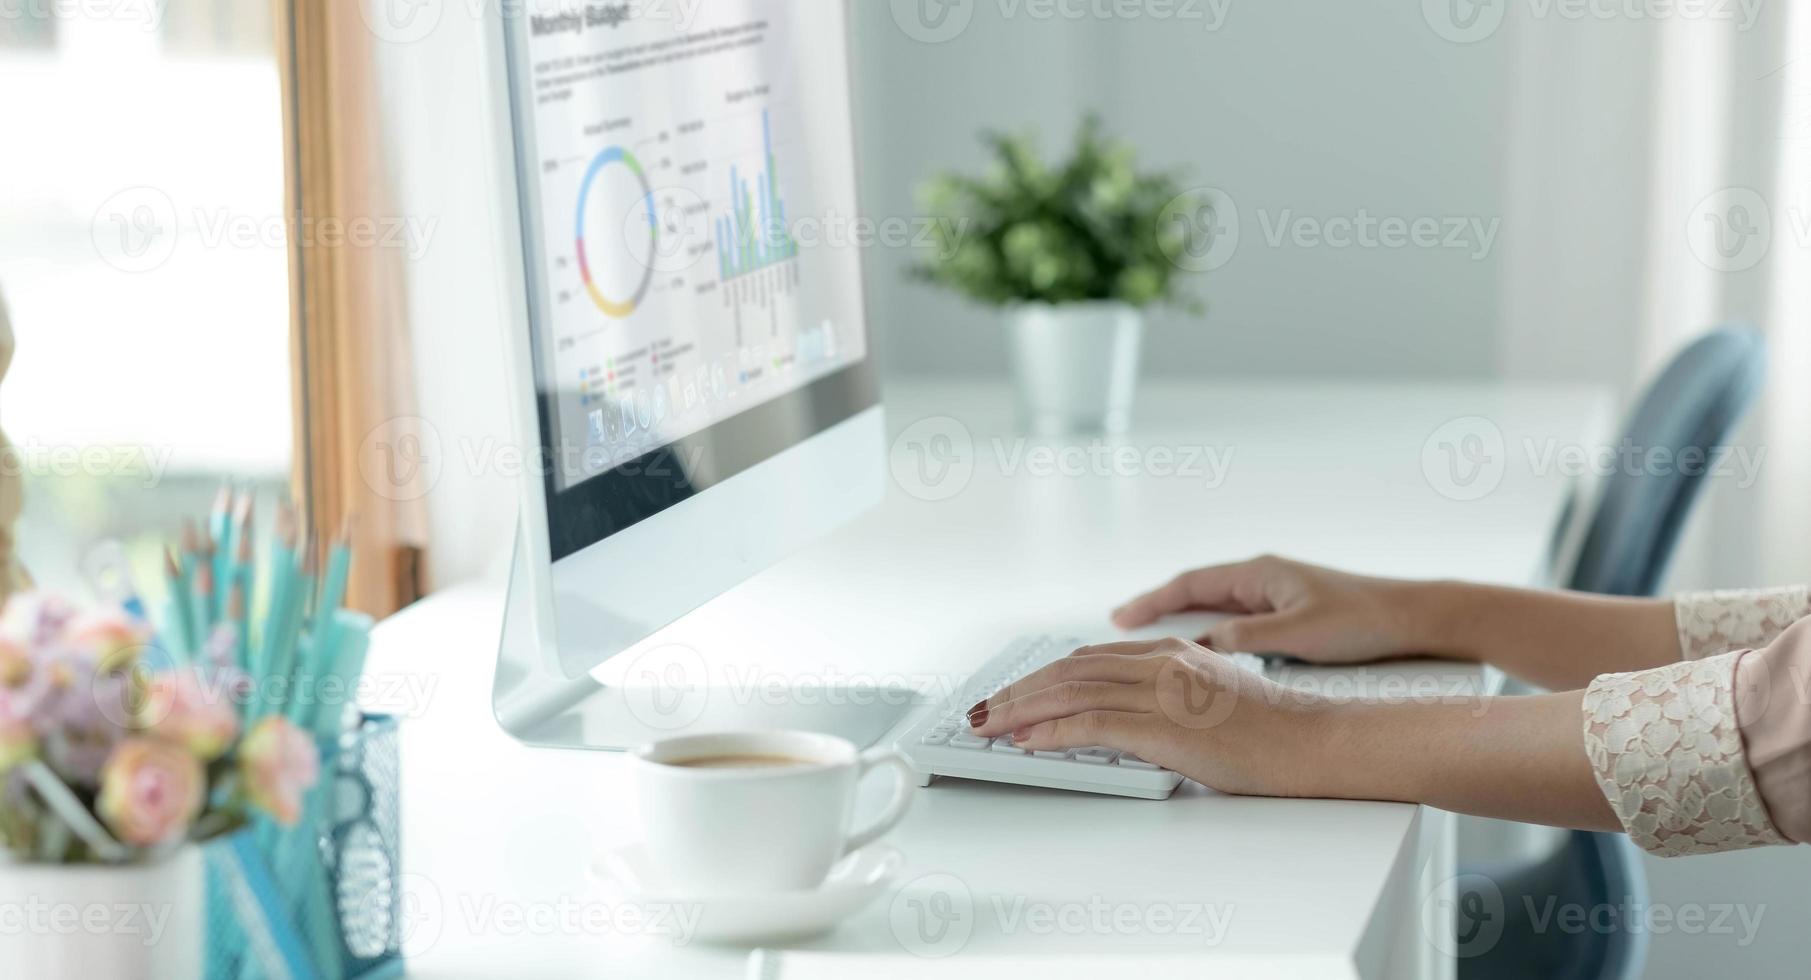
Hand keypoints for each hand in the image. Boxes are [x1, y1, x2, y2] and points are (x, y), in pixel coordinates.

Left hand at [966, 638, 1328, 797]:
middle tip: (983, 709)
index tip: (1013, 693)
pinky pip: (1091, 723)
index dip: (1043, 676)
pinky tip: (1026, 741)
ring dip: (1020, 710)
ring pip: (1071, 692)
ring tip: (988, 725)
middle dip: (1019, 691)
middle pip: (1069, 670)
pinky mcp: (1164, 725)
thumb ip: (1165, 698)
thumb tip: (1120, 719)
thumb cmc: (1270, 733)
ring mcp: (1162, 692)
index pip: (1089, 659)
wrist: (1312, 743)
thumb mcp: (1209, 699)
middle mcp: (1161, 663)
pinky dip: (1050, 731)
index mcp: (1171, 652)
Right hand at [1111, 556, 1429, 665]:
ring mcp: (1273, 597)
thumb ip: (1246, 638)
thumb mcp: (1297, 634)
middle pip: (1195, 594)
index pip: (1190, 584)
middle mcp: (1262, 580)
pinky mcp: (1286, 615)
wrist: (1412, 618)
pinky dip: (1209, 636)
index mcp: (1259, 574)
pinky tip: (1200, 656)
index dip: (1151, 601)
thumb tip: (1202, 645)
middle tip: (1118, 627)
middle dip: (1155, 610)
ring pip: (1213, 609)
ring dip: (1180, 623)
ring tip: (1148, 645)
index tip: (1120, 616)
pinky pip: (1233, 623)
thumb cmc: (1362, 620)